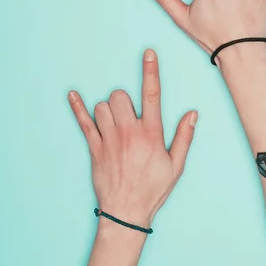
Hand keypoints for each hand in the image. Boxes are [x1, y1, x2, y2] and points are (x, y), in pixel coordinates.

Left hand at [68, 49, 197, 227]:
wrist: (126, 212)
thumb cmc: (153, 189)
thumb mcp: (176, 166)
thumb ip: (184, 137)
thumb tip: (192, 113)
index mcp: (151, 134)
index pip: (152, 95)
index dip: (151, 71)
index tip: (148, 53)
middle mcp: (129, 132)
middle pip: (120, 96)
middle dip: (124, 99)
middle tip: (129, 114)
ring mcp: (109, 139)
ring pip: (103, 106)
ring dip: (109, 108)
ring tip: (115, 122)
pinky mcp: (95, 148)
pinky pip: (83, 122)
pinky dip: (77, 108)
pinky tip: (72, 95)